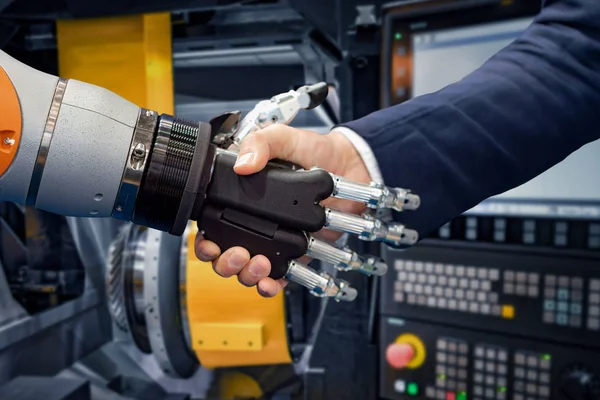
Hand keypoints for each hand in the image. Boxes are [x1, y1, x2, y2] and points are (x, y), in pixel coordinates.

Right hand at [194, 125, 371, 296]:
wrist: (351, 165)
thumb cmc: (315, 150)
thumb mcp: (283, 138)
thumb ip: (261, 143)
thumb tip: (241, 165)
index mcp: (242, 197)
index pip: (212, 224)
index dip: (205, 239)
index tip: (210, 243)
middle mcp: (254, 222)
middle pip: (224, 254)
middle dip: (224, 262)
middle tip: (238, 255)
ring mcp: (274, 240)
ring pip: (248, 269)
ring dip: (247, 274)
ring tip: (259, 265)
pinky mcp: (295, 253)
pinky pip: (278, 277)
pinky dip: (271, 286)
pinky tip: (270, 283)